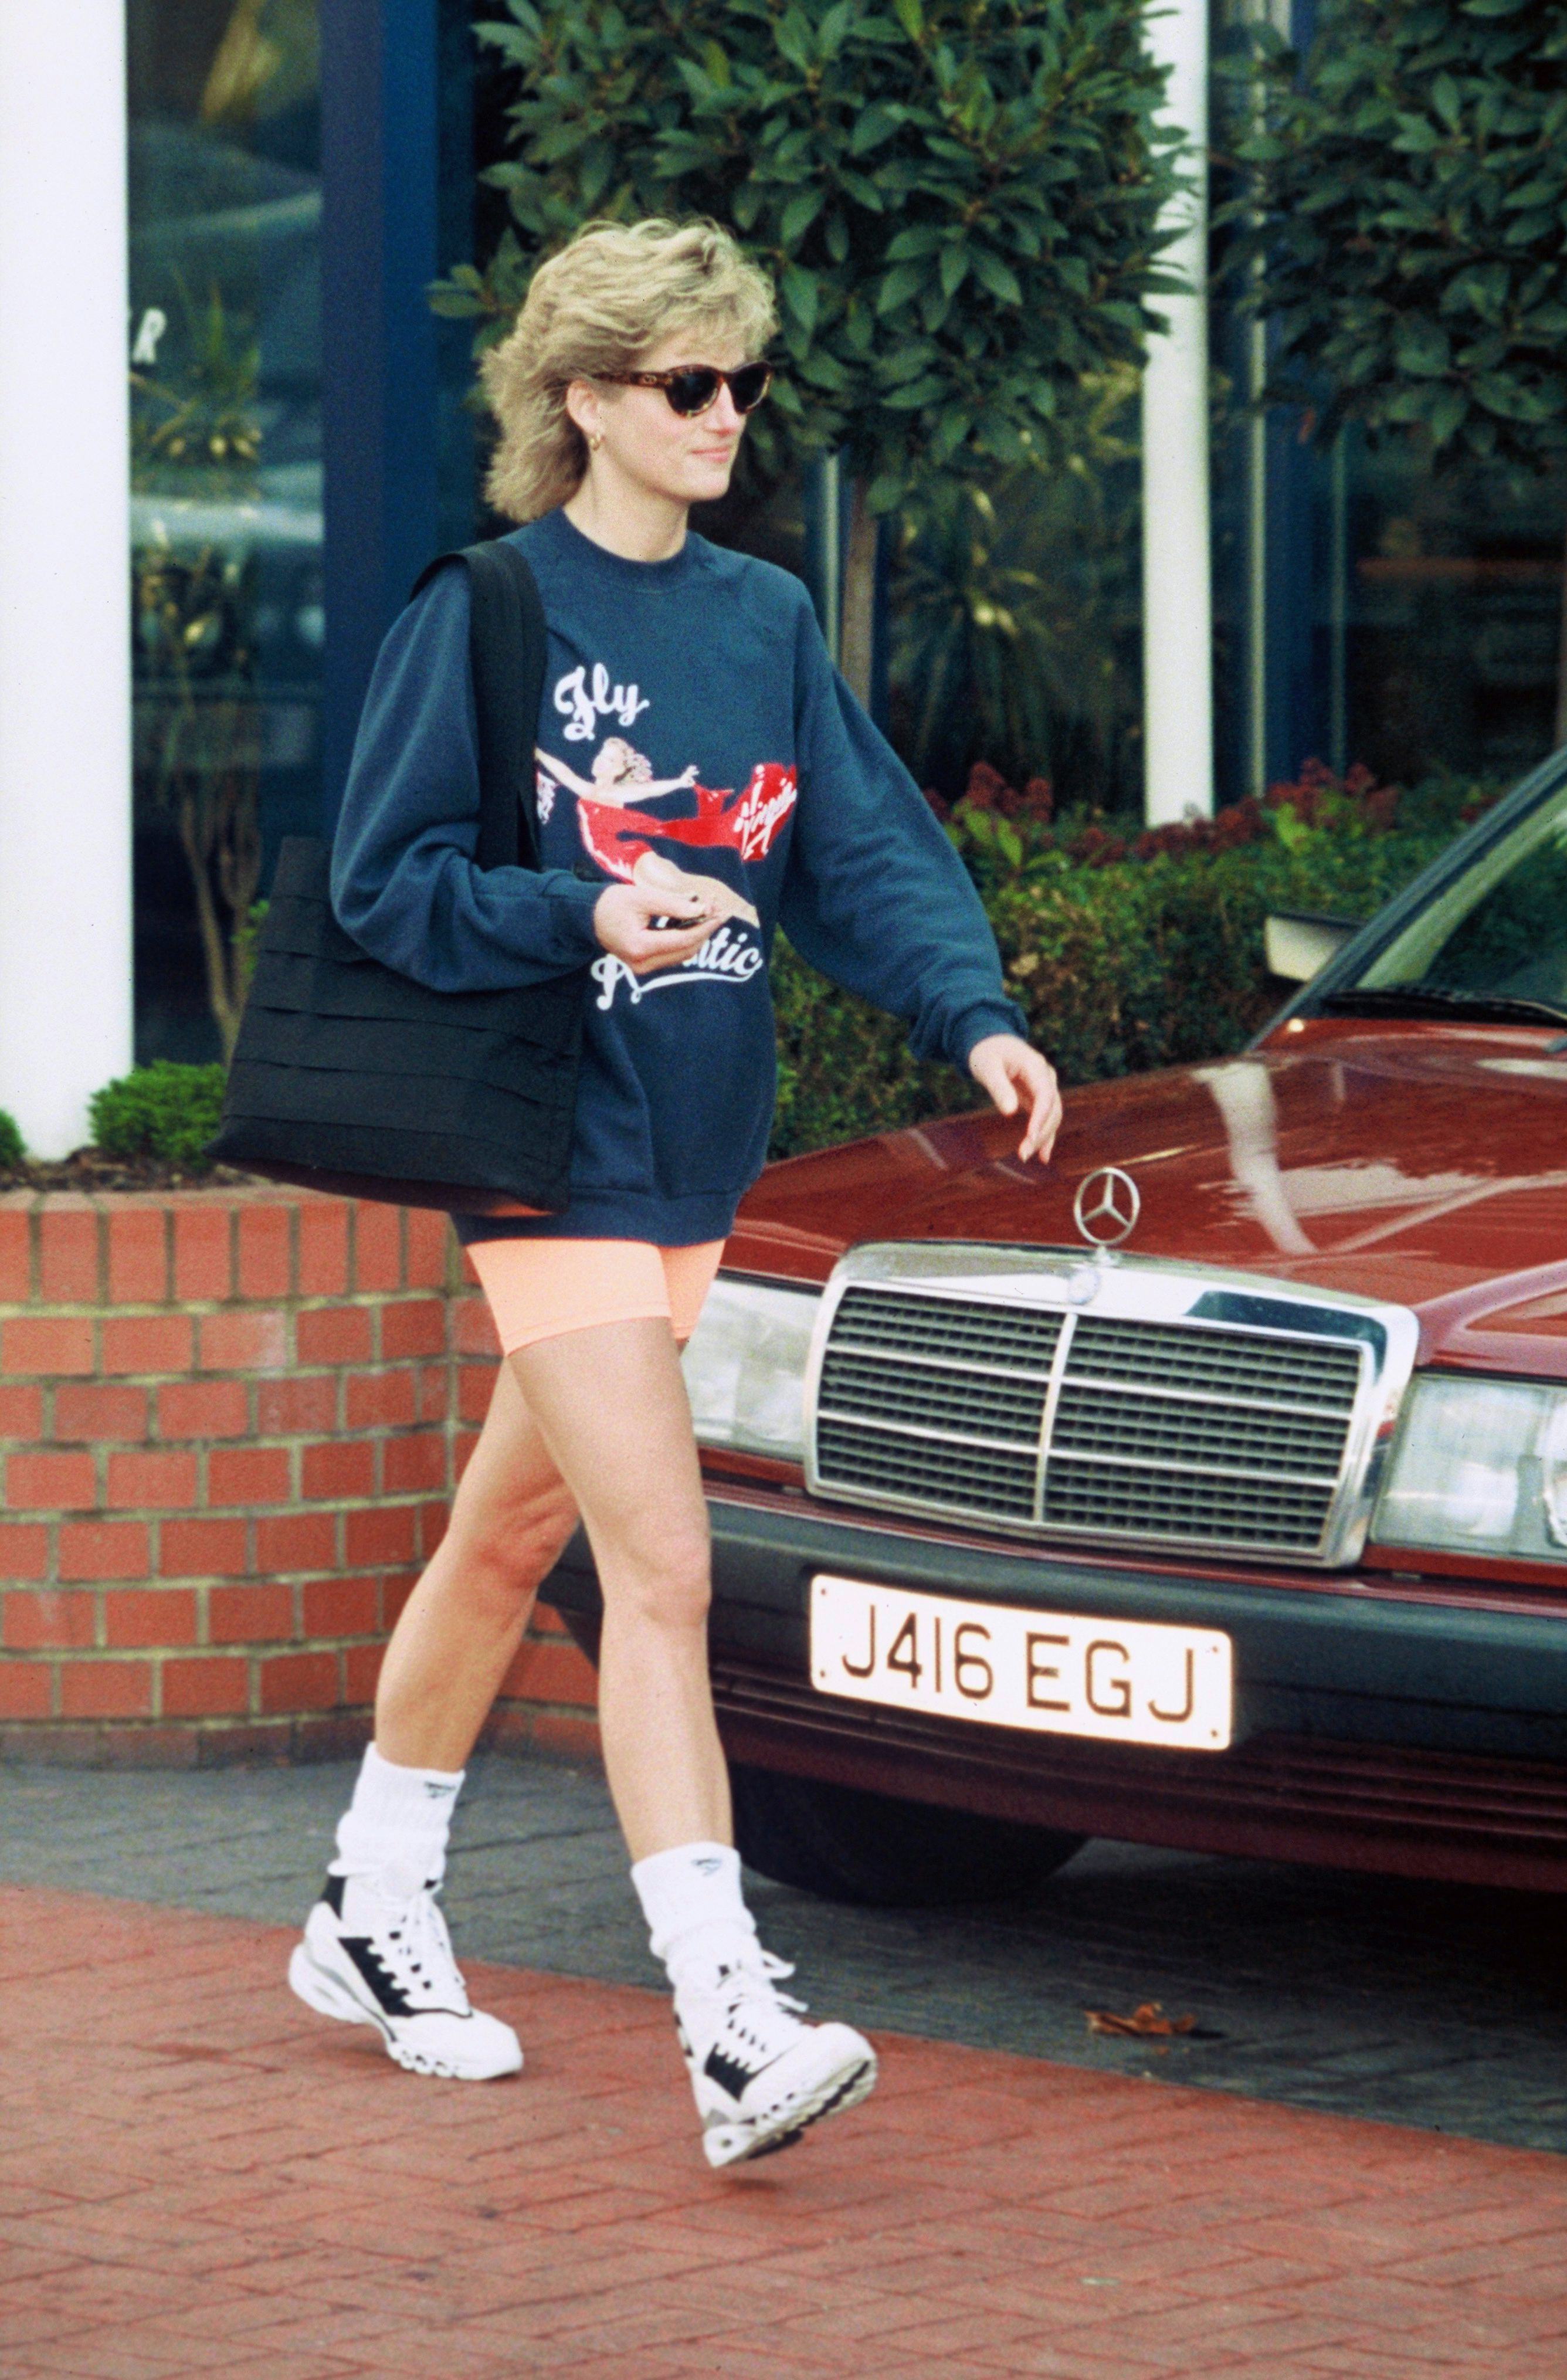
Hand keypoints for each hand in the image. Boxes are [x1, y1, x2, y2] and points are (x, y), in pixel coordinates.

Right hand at [593, 880, 716, 974]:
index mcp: (640, 947)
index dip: (705, 926)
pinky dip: (685, 939)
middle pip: (686, 950)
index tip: (721, 912)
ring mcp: (643, 968)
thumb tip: (702, 909)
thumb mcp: (643, 897)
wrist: (588, 917)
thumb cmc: (611, 903)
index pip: (683, 939)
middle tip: (719, 910)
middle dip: (705, 931)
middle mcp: (642, 964)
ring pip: (681, 955)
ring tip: (709, 914)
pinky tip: (692, 923)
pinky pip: (672, 954)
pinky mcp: (644, 966)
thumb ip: (673, 904)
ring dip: (697, 935)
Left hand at [968, 1034, 1061, 1164]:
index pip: (1045, 1095)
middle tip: (1023, 1154)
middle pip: (1052, 1109)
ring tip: (1027, 1156)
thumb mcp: (987, 1067)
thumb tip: (1009, 1112)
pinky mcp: (1038, 1097)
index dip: (1041, 1117)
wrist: (991, 1043)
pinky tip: (1043, 1156)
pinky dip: (1045, 1136)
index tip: (1031, 1137)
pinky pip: (1046, 1118)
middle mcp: (1046, 1077)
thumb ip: (999, 1088)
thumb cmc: (987, 1052)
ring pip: (1052, 1116)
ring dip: (1042, 1138)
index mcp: (1035, 1066)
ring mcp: (1045, 1087)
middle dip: (1041, 1133)